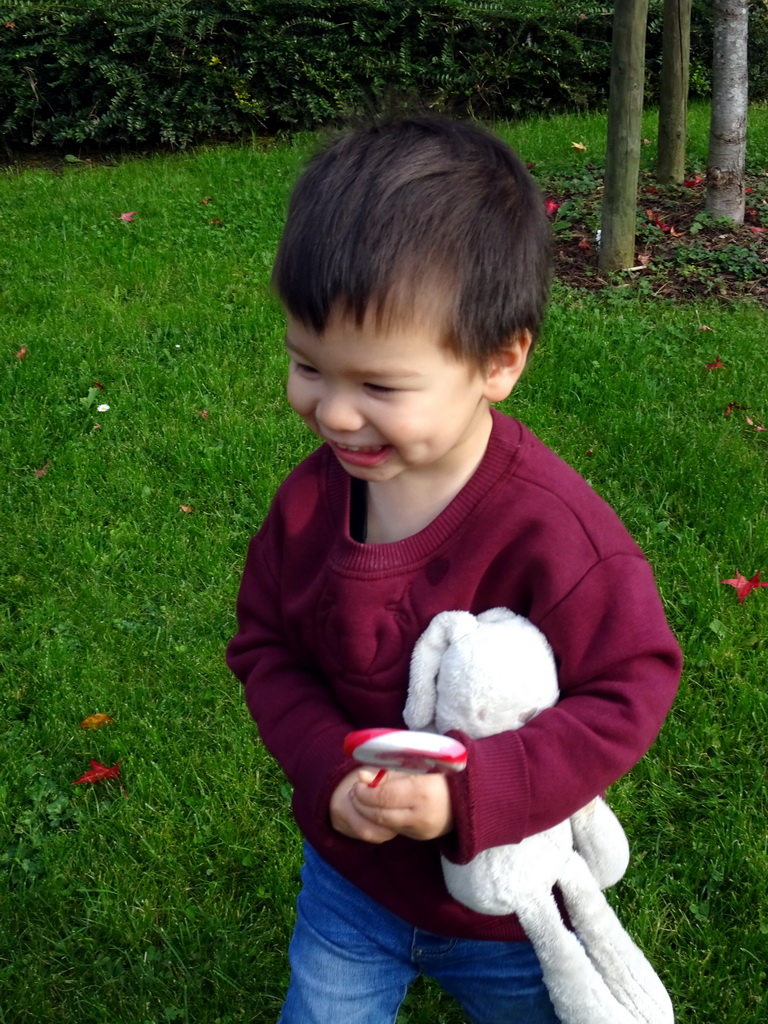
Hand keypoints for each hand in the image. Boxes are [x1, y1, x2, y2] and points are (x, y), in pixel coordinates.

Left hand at [334, 768, 453, 842]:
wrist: (469, 797)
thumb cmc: (441, 775)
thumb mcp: (418, 766)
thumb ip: (389, 772)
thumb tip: (362, 777)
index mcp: (421, 791)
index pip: (384, 797)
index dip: (365, 792)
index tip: (357, 784)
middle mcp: (421, 814)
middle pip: (380, 815)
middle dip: (362, 805)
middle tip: (355, 793)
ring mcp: (421, 829)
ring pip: (384, 826)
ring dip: (368, 814)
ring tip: (363, 800)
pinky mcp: (421, 837)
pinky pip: (394, 829)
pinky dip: (382, 820)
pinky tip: (378, 808)